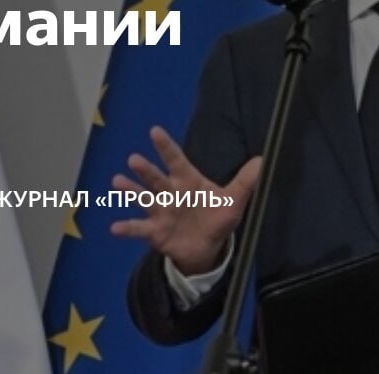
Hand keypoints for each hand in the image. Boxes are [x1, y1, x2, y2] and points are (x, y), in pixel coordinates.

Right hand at [109, 126, 260, 273]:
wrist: (207, 247)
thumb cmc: (217, 217)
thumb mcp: (234, 200)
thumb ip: (246, 181)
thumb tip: (263, 160)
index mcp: (188, 181)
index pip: (176, 160)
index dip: (166, 147)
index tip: (154, 131)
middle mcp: (171, 193)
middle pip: (156, 178)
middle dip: (145, 170)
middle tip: (134, 159)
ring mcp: (161, 212)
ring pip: (144, 198)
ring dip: (131, 191)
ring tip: (118, 182)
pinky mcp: (155, 231)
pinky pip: (139, 228)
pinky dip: (127, 228)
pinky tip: (115, 227)